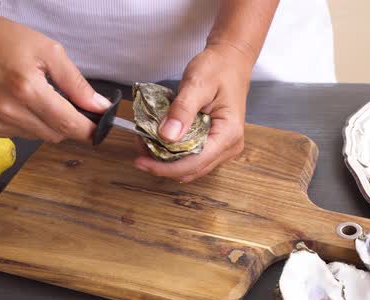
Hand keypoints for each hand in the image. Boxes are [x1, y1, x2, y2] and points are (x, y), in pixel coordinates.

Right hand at [0, 7, 110, 141]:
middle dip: (67, 123)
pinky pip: (17, 135)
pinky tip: (15, 102)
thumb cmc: (5, 39)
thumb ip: (77, 84)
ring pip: (37, 136)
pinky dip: (25, 123)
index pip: (68, 124)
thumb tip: (100, 108)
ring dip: (45, 123)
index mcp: (26, 89)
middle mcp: (6, 110)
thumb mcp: (49, 52)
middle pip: (55, 135)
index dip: (88, 130)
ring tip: (34, 96)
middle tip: (65, 103)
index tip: (100, 129)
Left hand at [133, 44, 250, 181]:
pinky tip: (159, 141)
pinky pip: (192, 156)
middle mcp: (229, 146)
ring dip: (166, 160)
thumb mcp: (197, 83)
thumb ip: (182, 110)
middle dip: (162, 164)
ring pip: (190, 167)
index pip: (194, 163)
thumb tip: (166, 137)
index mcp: (229, 134)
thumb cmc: (218, 67)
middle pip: (191, 169)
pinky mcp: (215, 144)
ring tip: (145, 143)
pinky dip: (173, 153)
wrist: (230, 60)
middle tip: (138, 148)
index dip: (165, 167)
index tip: (140, 161)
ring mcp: (223, 147)